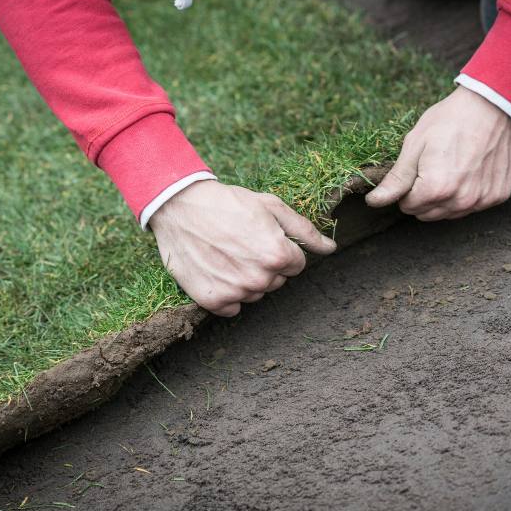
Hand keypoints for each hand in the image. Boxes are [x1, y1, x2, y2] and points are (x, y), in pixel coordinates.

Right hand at [149, 181, 336, 316]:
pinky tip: (217, 269)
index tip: (263, 236)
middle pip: (277, 280)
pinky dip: (227, 292)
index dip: (282, 249)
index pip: (297, 264)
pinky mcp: (213, 301)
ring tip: (228, 253)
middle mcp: (259, 278)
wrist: (180, 206)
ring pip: (256, 293)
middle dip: (266, 264)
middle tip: (243, 243)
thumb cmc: (228, 203)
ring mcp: (235, 292)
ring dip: (247, 278)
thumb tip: (330, 248)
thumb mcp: (271, 207)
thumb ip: (304, 231)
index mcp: (277, 255)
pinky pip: (233, 307)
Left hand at [365, 86, 510, 219]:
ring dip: (446, 197)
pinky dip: (470, 192)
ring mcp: (482, 199)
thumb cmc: (449, 120)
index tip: (417, 167)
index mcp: (435, 189)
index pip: (408, 206)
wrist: (492, 104)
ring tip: (453, 167)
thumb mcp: (414, 145)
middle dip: (424, 196)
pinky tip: (472, 169)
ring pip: (451, 213)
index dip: (407, 188)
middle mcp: (461, 201)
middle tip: (433, 166)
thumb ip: (396, 180)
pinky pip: (474, 205)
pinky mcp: (498, 195)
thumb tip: (374, 202)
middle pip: (428, 214)